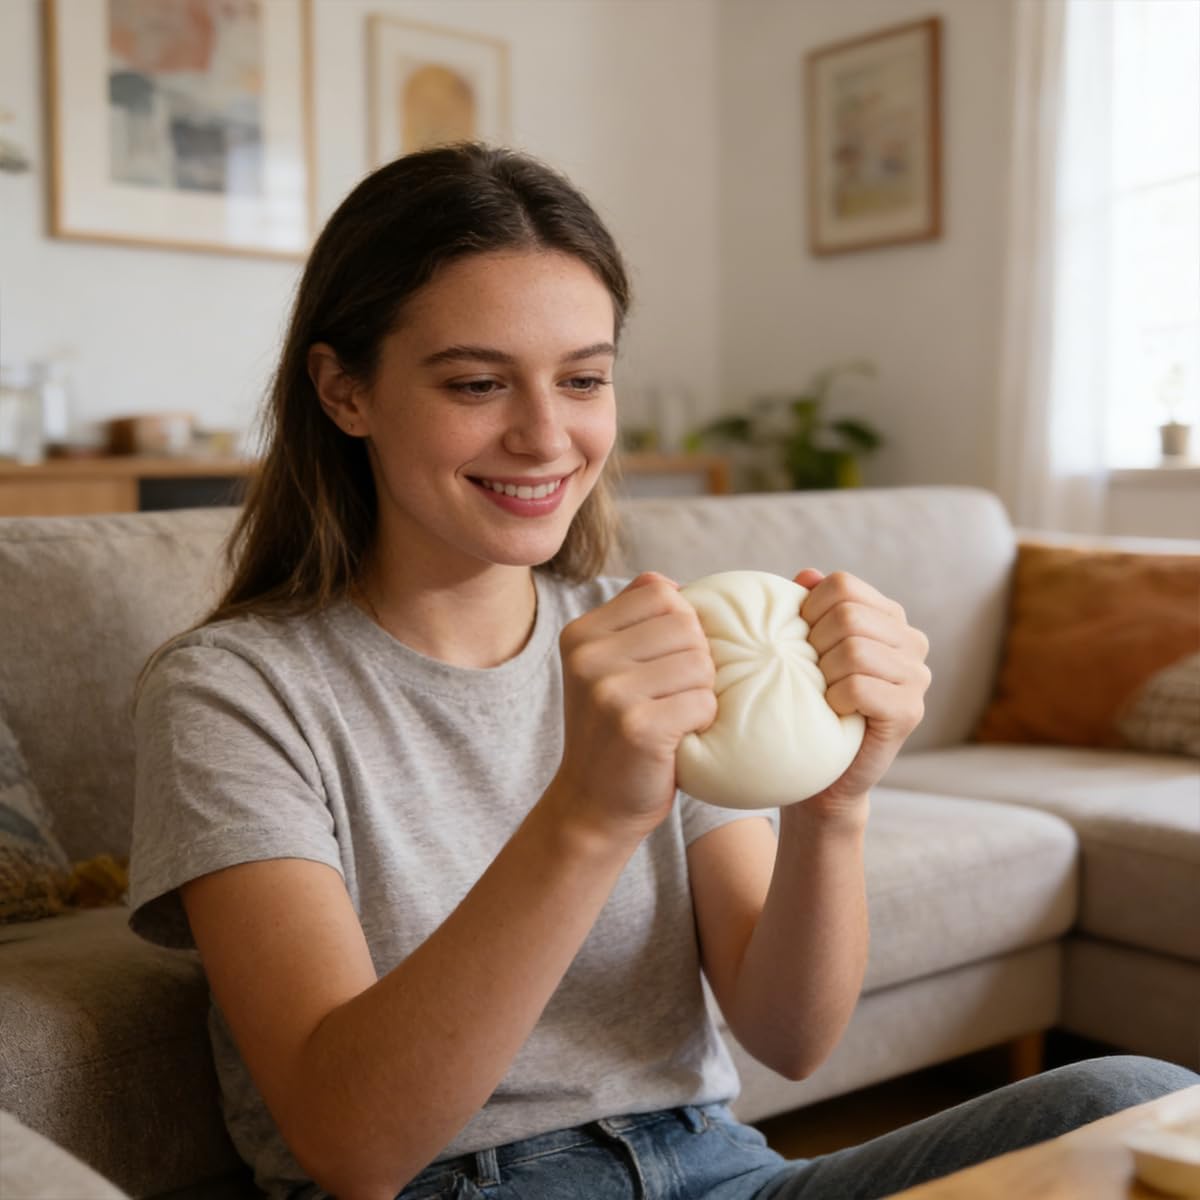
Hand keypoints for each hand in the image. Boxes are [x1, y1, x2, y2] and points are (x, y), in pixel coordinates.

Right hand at [551, 573, 717, 840]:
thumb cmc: (616, 729)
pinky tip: (680, 737)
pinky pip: (704, 700)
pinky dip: (704, 720)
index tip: (667, 661)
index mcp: (581, 633)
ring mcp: (609, 691)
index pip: (661, 592)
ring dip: (702, 691)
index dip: (682, 623)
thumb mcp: (608, 667)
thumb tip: (676, 582)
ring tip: (675, 715)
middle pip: (686, 625)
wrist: (593, 804)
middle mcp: (587, 656)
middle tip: (674, 695)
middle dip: (697, 659)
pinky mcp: (637, 726)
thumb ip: (635, 620)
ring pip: (700, 661)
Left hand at [792, 568, 930, 822]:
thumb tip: (806, 574)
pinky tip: (834, 712)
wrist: (823, 774)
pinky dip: (834, 699)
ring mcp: (917, 676)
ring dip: (824, 675)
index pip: (842, 585)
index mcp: (888, 617)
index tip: (800, 640)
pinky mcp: (910, 711)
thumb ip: (808, 609)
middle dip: (814, 644)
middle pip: (847, 615)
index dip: (808, 609)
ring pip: (854, 650)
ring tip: (823, 693)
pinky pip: (859, 687)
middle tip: (810, 674)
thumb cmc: (809, 705)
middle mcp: (912, 641)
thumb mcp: (804, 650)